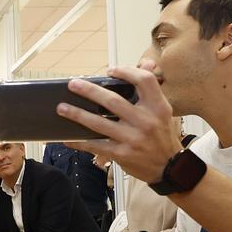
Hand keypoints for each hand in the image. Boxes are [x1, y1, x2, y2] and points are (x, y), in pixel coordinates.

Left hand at [56, 62, 182, 183]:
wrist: (169, 168)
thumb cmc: (161, 136)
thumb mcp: (162, 112)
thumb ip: (151, 90)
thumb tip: (147, 63)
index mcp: (158, 107)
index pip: (144, 80)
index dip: (126, 71)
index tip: (110, 71)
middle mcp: (146, 121)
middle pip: (113, 100)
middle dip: (89, 91)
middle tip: (72, 84)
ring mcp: (132, 138)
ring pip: (99, 123)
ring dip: (77, 114)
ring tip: (61, 108)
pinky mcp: (122, 154)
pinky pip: (95, 145)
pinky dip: (79, 142)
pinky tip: (67, 138)